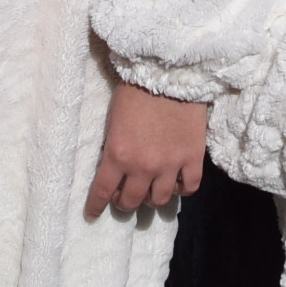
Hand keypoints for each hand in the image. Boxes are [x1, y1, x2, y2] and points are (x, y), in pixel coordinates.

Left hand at [85, 82, 208, 215]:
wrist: (169, 72)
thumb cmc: (134, 90)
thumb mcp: (112, 120)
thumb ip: (112, 147)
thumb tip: (111, 166)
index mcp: (117, 155)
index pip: (103, 192)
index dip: (96, 206)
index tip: (93, 214)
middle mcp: (143, 167)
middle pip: (132, 201)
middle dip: (124, 202)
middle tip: (124, 196)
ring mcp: (170, 165)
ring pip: (159, 200)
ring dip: (151, 199)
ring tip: (150, 191)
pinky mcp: (192, 158)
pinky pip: (189, 188)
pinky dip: (181, 190)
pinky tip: (176, 184)